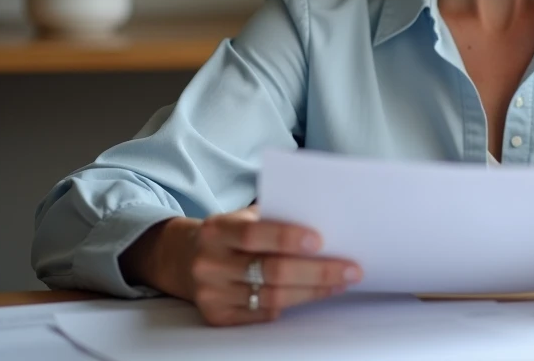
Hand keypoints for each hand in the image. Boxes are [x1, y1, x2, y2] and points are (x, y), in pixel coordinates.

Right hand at [123, 205, 361, 325]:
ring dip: (313, 291)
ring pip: (272, 297)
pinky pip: (262, 314)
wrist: (183, 257)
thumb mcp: (242, 216)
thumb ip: (274, 218)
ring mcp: (211, 292)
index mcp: (217, 229)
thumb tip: (325, 224)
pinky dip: (292, 304)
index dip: (287, 237)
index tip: (321, 240)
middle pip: (270, 271)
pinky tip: (314, 294)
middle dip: (317, 272)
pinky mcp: (216, 316)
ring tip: (340, 282)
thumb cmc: (229, 233)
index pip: (254, 234)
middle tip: (350, 269)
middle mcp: (210, 262)